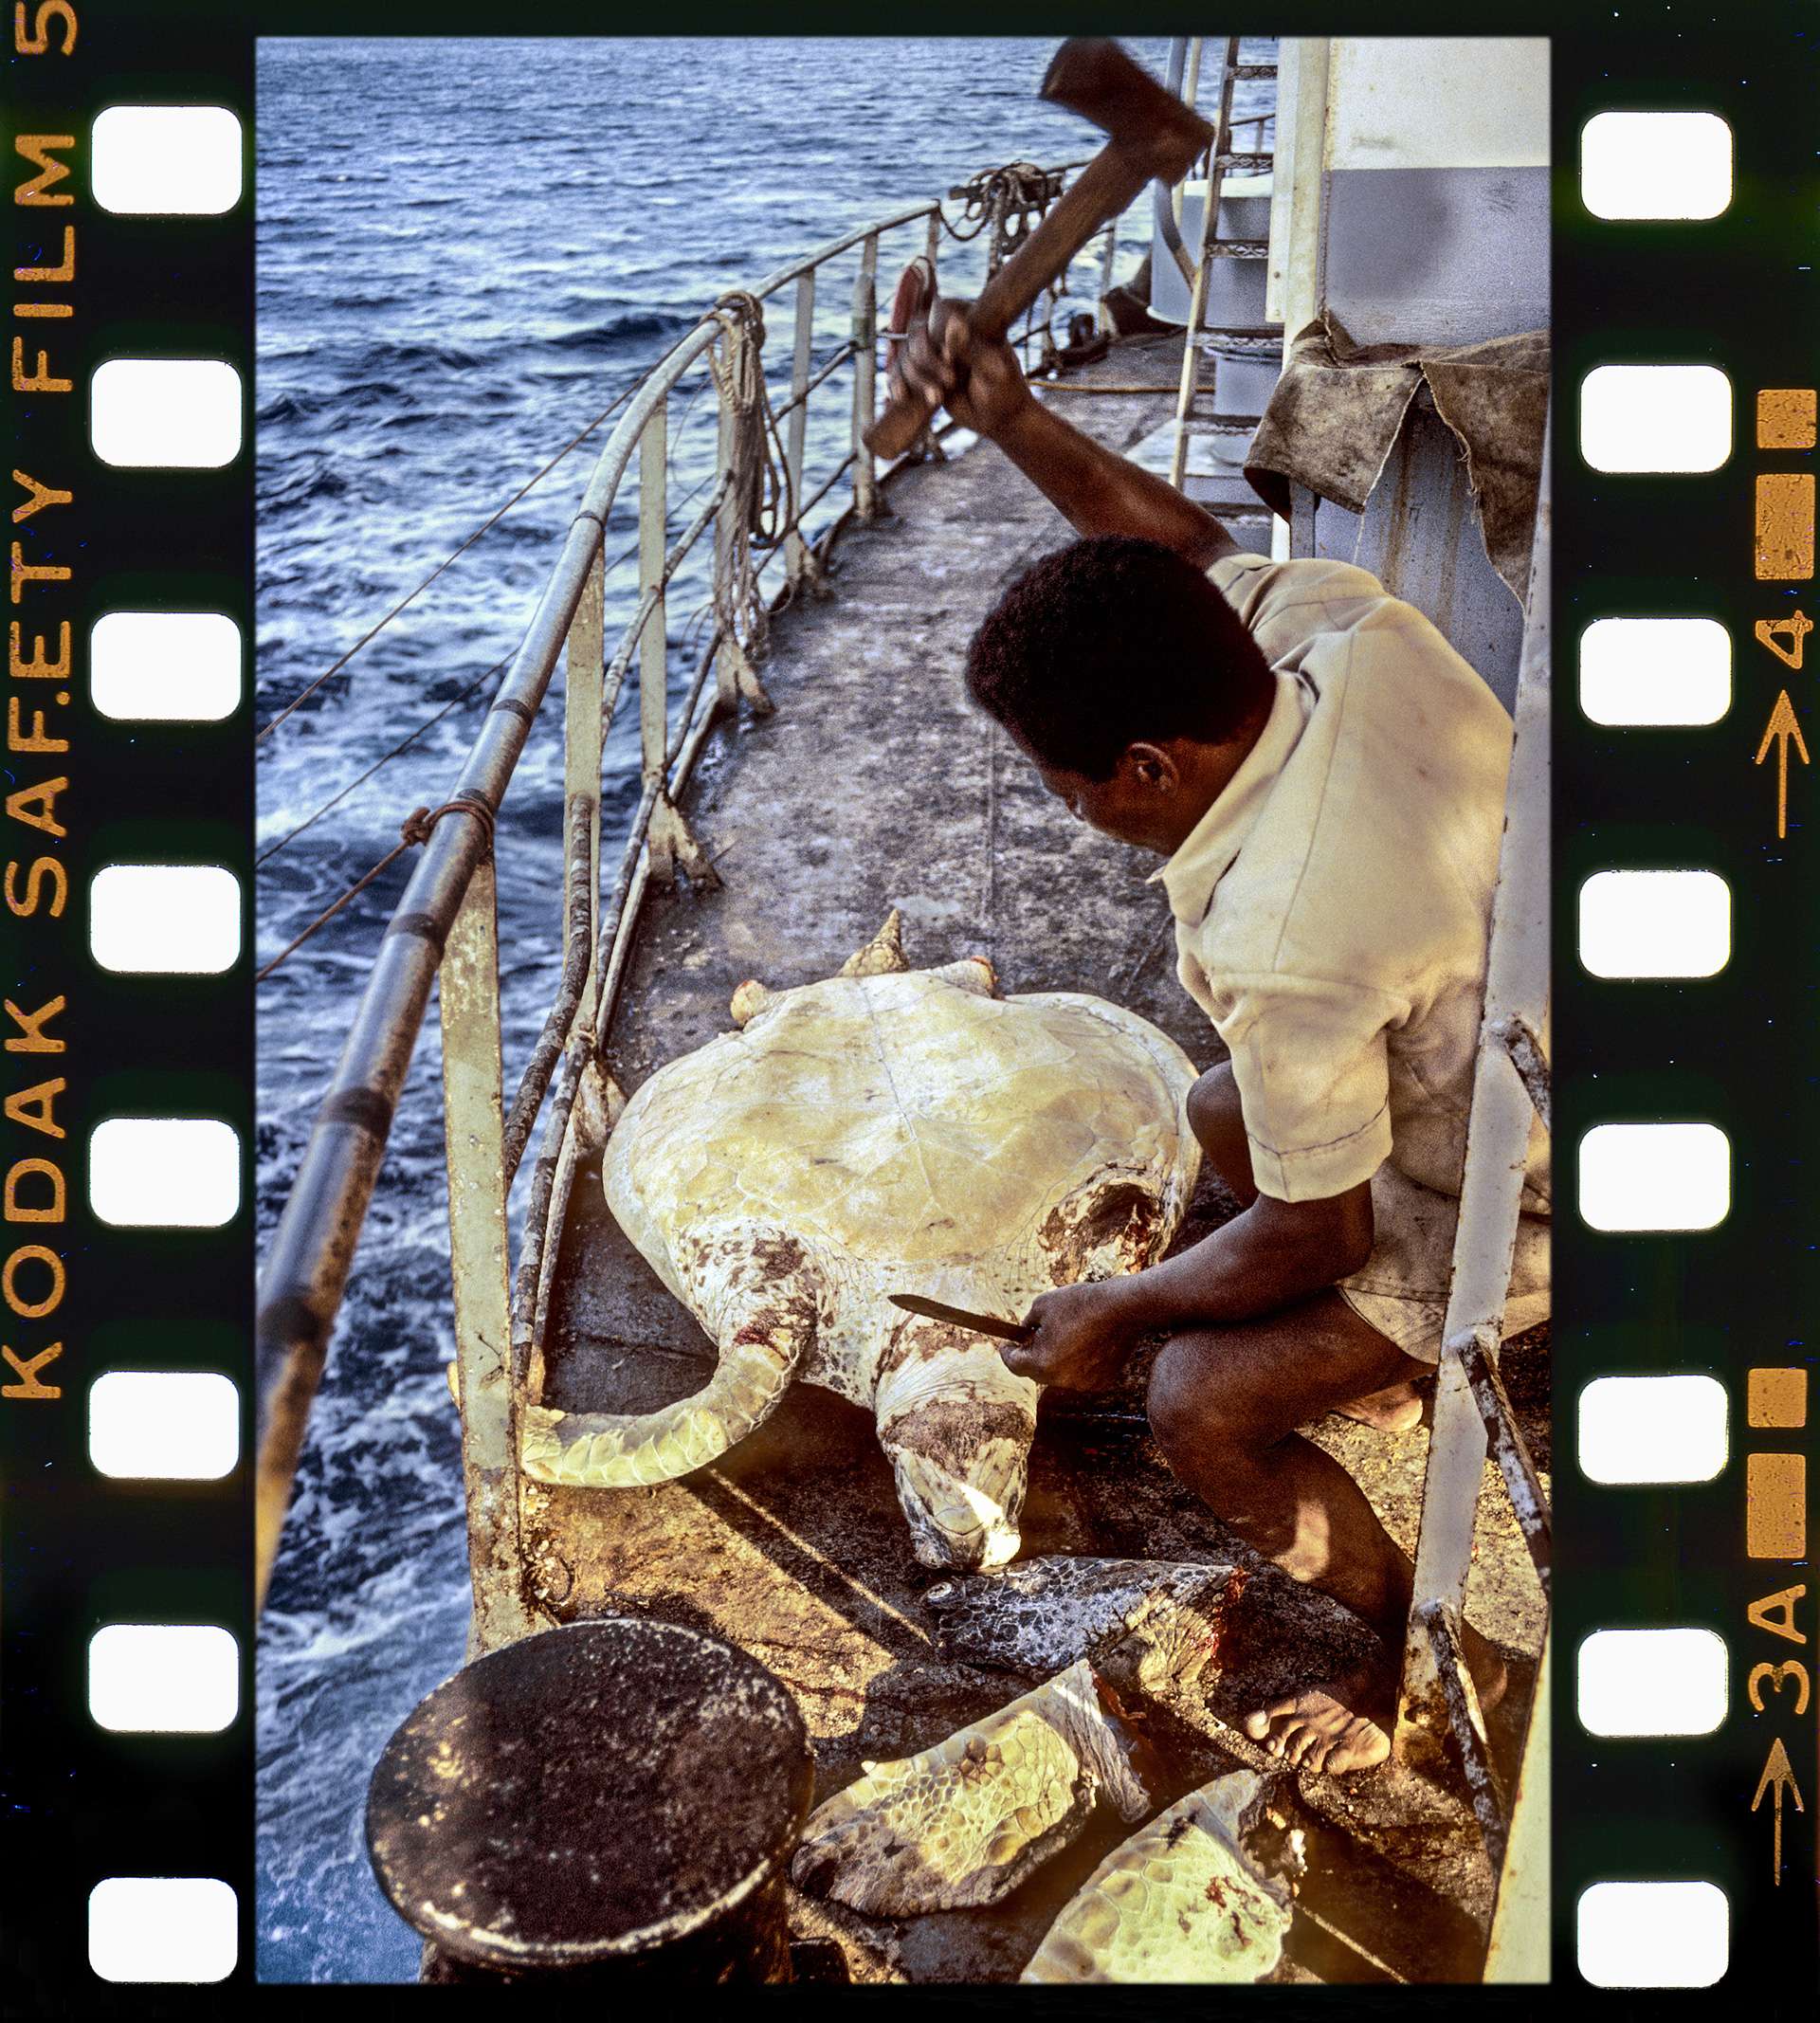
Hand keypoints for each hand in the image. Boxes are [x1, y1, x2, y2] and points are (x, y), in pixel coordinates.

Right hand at [891, 295, 1032, 440]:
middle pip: (916, 333)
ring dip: (917, 378)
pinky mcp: (923, 374)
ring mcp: (932, 353)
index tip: (950, 356)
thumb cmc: (1003, 389)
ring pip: (905, 355)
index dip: (936, 331)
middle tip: (950, 381)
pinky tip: (902, 397)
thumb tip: (953, 323)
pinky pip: (898, 373)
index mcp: (967, 318)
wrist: (998, 419)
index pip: (939, 310)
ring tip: (937, 398)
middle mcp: (945, 331)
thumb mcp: (990, 368)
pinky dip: (897, 383)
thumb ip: (970, 346)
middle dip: (927, 361)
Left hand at [1001, 1280, 1142, 1392]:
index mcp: (1042, 1363)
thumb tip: (1025, 1332)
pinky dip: (1077, 1363)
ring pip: (1059, 1374)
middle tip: (1031, 1338)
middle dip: (1031, 1356)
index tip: (1007, 1344)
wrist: (1122, 1308)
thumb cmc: (1080, 1303)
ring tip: (1062, 1336)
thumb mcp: (1042, 1305)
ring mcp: (1083, 1384)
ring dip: (1055, 1359)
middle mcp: (1061, 1380)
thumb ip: (1027, 1323)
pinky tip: (1085, 1343)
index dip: (1007, 1353)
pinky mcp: (1102, 1382)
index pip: (1014, 1365)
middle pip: (1036, 1372)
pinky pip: (1080, 1375)